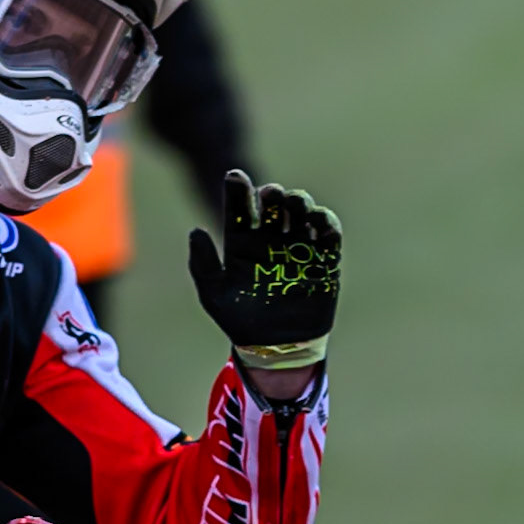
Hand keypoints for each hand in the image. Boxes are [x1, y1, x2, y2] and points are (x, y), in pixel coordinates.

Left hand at [188, 169, 340, 369]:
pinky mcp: (324, 260)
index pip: (240, 209)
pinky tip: (317, 220)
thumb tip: (195, 231)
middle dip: (272, 193)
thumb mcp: (215, 295)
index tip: (234, 176)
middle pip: (273, 204)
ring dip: (299, 201)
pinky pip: (328, 234)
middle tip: (270, 193)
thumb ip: (203, 264)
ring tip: (293, 204)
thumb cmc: (241, 321)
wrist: (275, 347)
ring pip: (301, 213)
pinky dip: (325, 222)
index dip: (238, 190)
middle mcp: (271, 239)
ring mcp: (298, 247)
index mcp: (242, 242)